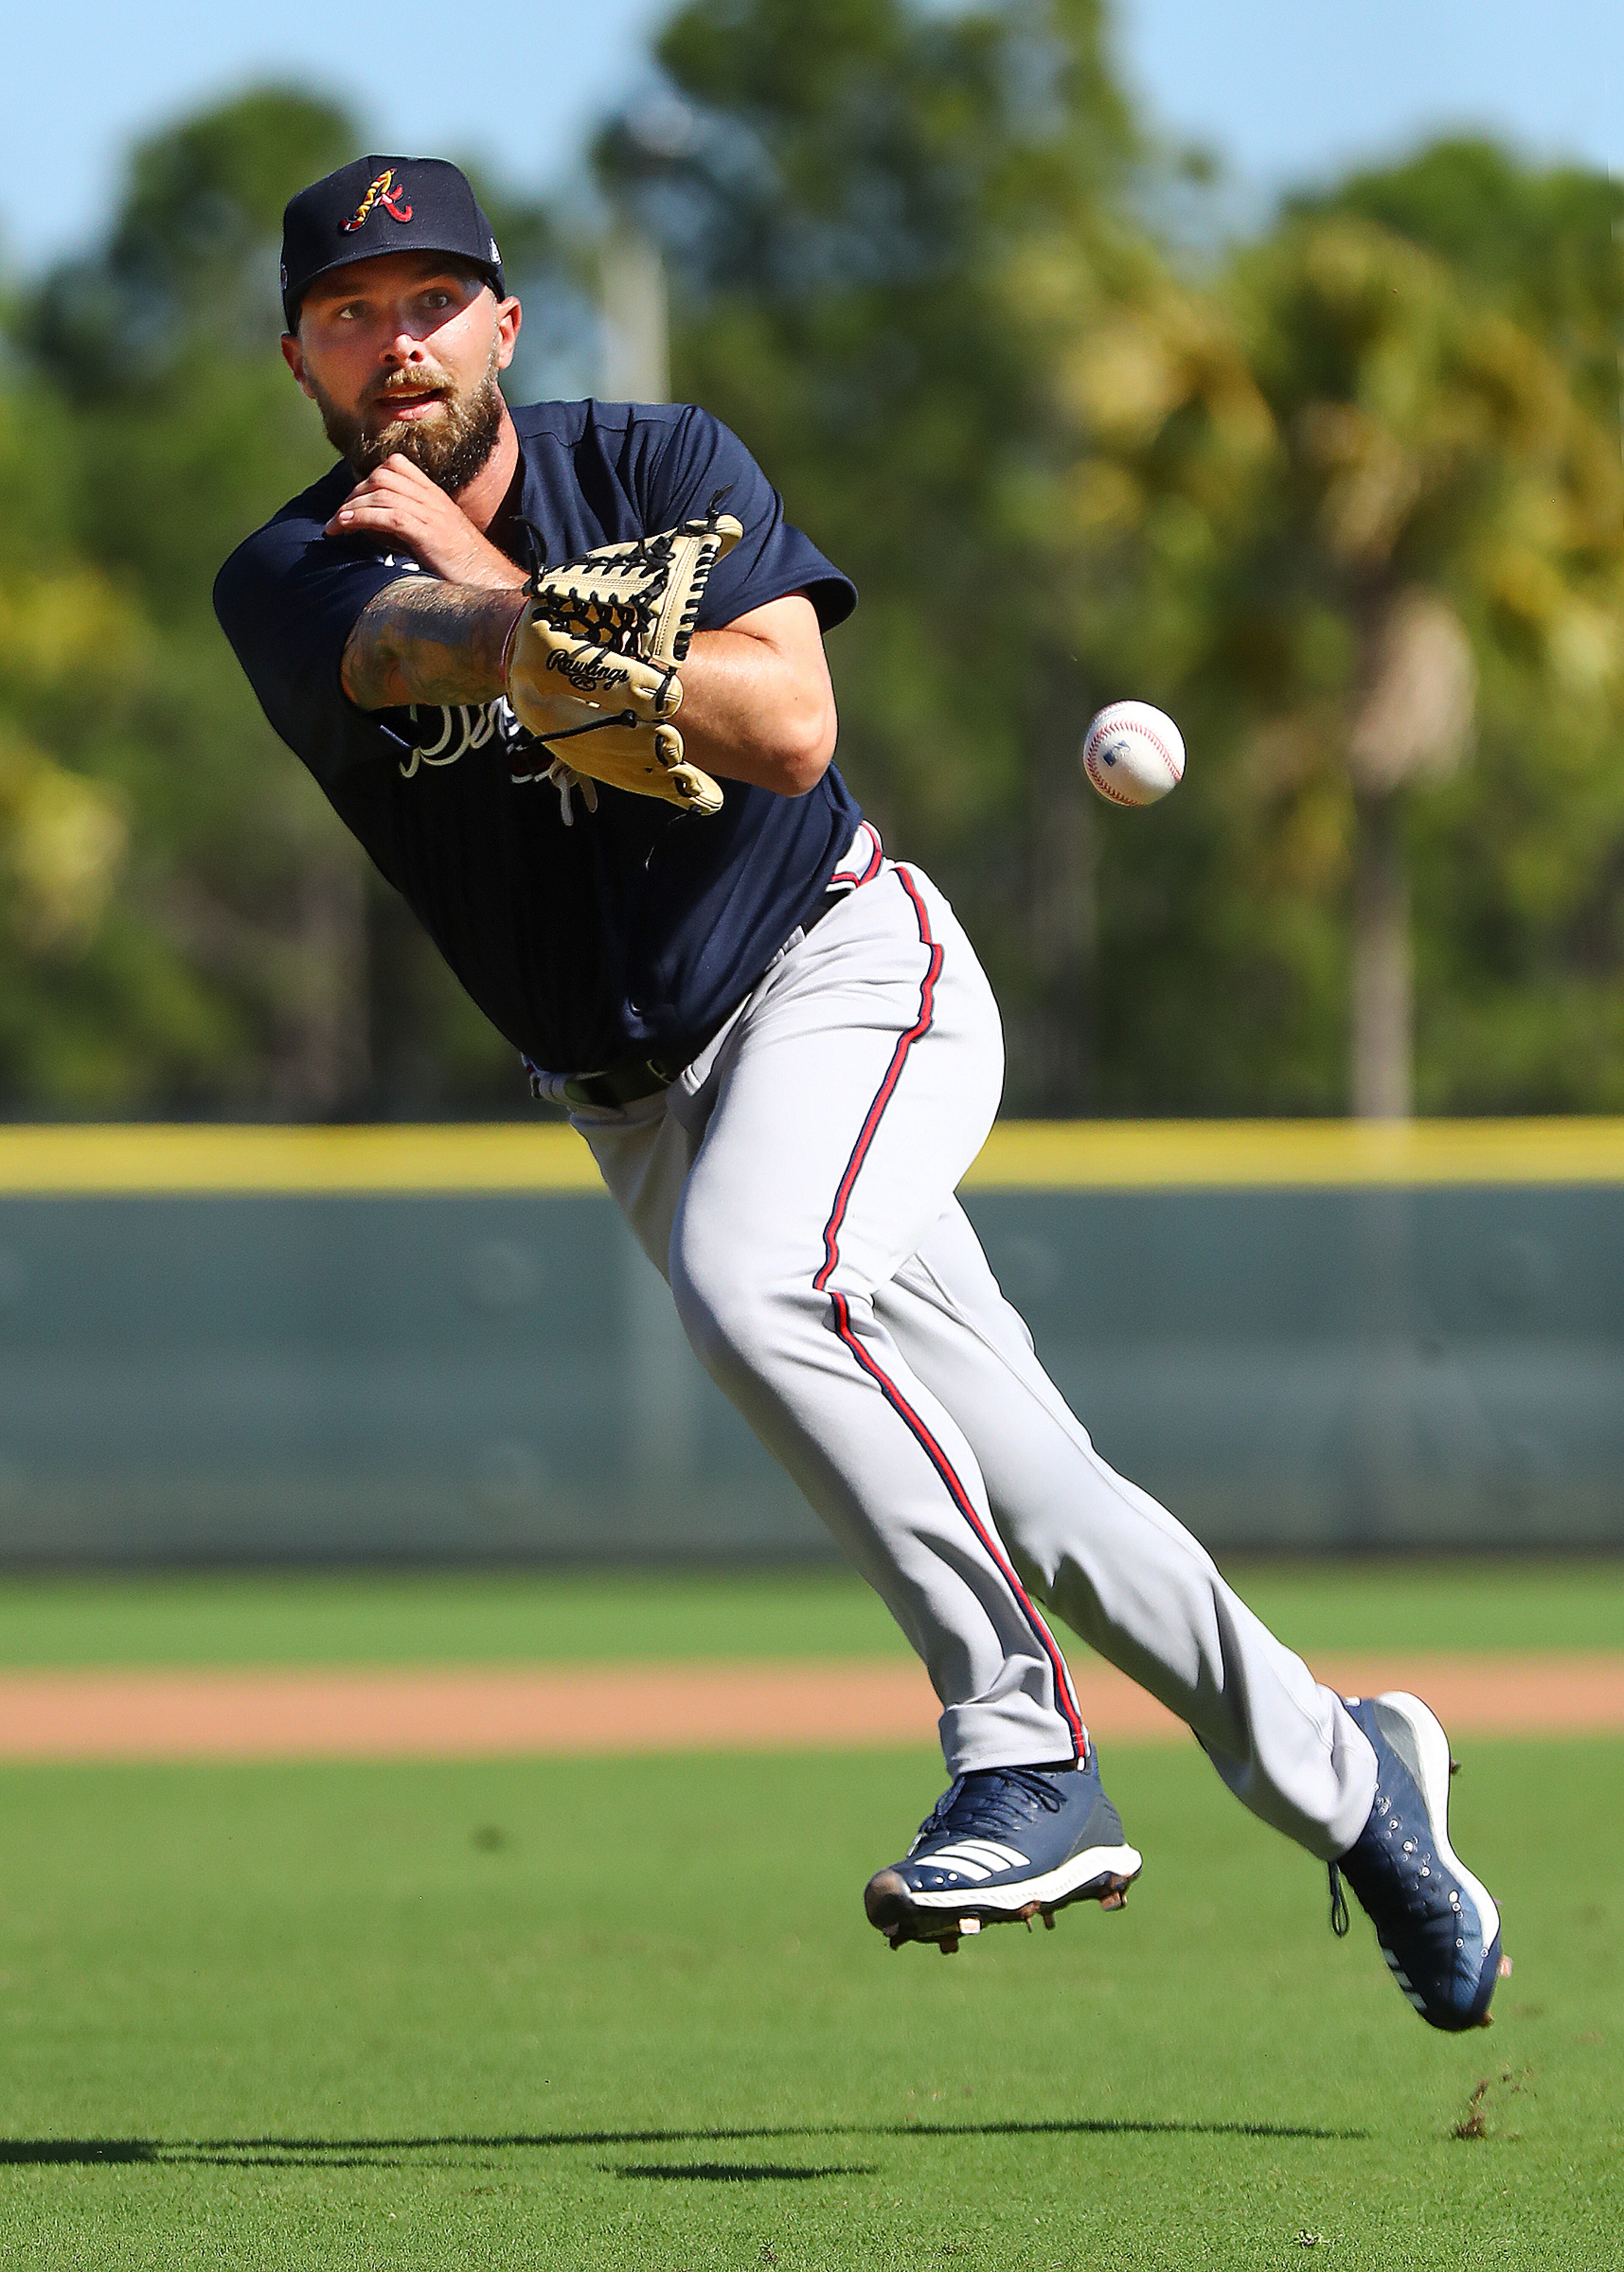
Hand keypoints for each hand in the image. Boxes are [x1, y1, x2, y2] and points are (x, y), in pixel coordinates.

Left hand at [325, 455, 525, 589]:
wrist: (493, 582)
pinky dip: (361, 517)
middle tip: (339, 516)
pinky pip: (388, 515)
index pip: (396, 465)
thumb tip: (380, 531)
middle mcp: (433, 499)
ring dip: (351, 506)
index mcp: (435, 497)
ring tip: (335, 525)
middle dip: (354, 493)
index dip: (368, 479)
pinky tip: (345, 525)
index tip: (354, 503)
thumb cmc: (465, 569)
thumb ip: (414, 527)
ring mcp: (432, 515)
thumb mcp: (438, 539)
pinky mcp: (429, 534)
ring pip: (382, 492)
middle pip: (383, 475)